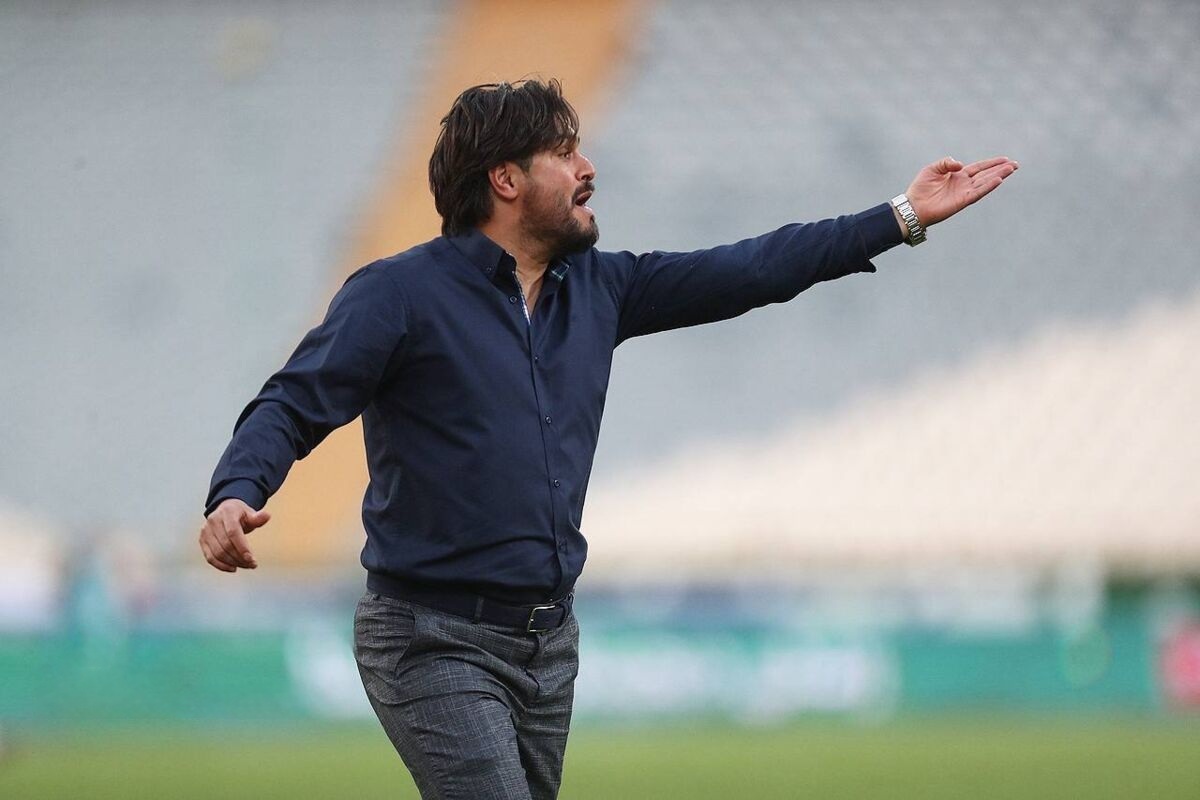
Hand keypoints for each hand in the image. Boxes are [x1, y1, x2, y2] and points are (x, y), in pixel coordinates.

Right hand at [199, 498, 269, 571]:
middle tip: (252, 564)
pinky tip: (233, 568)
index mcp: (227, 512)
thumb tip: (267, 516)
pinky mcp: (202, 540)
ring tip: (245, 565)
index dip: (242, 547)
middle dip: (239, 558)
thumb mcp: (250, 513)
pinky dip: (221, 565)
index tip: (252, 559)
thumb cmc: (240, 514)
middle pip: (225, 545)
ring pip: (217, 553)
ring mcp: (206, 531)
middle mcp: (214, 521)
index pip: (233, 532)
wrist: (225, 510)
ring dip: (232, 563)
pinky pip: (210, 557)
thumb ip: (258, 518)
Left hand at [904, 156, 1018, 227]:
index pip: (979, 167)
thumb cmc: (921, 187)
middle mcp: (964, 183)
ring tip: (1011, 169)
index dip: (992, 163)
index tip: (1005, 159)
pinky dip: (988, 187)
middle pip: (986, 174)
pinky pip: (978, 193)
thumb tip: (961, 164)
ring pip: (985, 182)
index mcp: (958, 175)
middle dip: (1001, 169)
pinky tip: (998, 180)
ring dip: (999, 176)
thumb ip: (947, 162)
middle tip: (1015, 164)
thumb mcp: (933, 168)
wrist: (913, 206)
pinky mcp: (962, 201)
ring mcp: (964, 192)